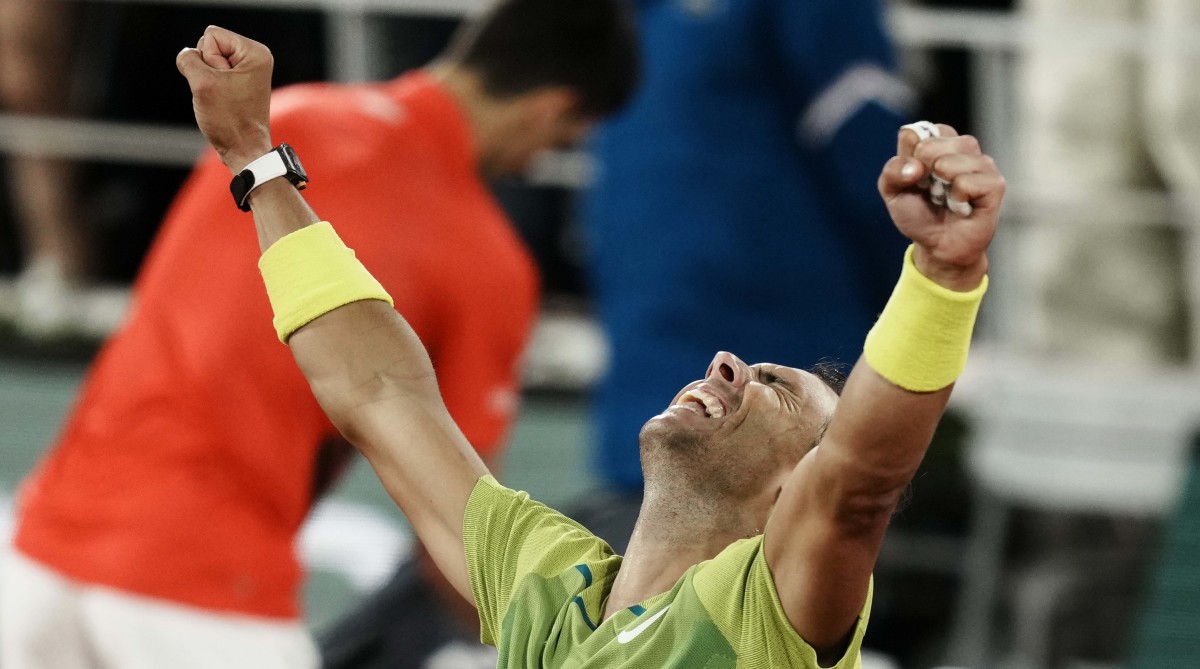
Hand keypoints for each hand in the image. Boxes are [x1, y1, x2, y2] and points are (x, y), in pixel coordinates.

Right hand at [176, 26, 273, 172]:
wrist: (243, 149)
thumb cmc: (229, 120)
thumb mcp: (202, 83)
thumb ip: (188, 59)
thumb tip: (188, 56)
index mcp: (255, 53)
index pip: (211, 35)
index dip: (207, 59)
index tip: (222, 83)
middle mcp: (255, 58)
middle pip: (209, 45)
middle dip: (207, 69)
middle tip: (222, 93)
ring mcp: (247, 71)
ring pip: (207, 61)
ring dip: (206, 80)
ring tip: (222, 99)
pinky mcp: (238, 82)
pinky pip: (211, 74)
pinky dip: (209, 87)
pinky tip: (221, 101)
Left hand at [876, 123, 1004, 290]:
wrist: (938, 246)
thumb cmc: (919, 215)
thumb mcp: (893, 192)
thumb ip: (892, 171)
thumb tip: (916, 167)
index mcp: (939, 142)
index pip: (916, 132)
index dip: (908, 158)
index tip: (914, 178)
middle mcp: (963, 148)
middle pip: (933, 143)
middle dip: (922, 172)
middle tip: (930, 191)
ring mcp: (982, 164)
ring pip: (951, 160)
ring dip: (939, 185)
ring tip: (945, 199)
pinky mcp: (994, 184)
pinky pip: (967, 182)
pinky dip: (957, 197)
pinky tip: (961, 206)